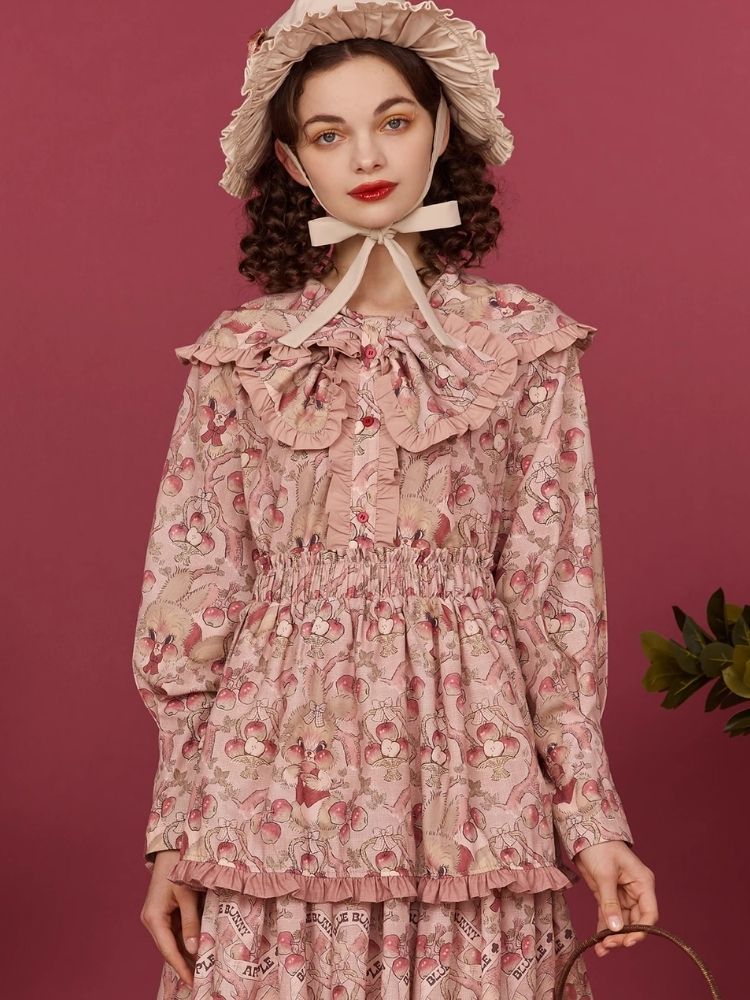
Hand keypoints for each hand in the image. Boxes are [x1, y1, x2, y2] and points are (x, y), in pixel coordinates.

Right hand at [139, 849, 203, 987]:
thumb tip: (194, 949)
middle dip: (183, 963)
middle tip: (201, 979)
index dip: (180, 967)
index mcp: (154, 917)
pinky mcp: (164, 912)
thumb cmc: (179, 868)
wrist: (172, 849)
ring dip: (185, 953)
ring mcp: (157, 916)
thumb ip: (191, 922)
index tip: (192, 982)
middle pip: (169, 948)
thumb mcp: (187, 895)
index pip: (168, 950)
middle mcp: (152, 920)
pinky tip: (197, 948)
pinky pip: (175, 931)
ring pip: (172, 941)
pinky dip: (185, 940)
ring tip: (201, 968)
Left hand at [572, 840, 657, 957]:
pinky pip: (609, 917)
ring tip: (601, 949)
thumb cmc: (600, 847)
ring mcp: (621, 895)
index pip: (649, 913)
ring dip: (612, 936)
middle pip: (635, 921)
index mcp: (642, 883)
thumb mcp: (605, 874)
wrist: (583, 833)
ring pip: (621, 922)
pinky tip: (598, 943)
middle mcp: (635, 891)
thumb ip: (610, 902)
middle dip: (623, 936)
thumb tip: (616, 928)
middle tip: (608, 945)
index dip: (641, 930)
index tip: (627, 941)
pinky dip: (604, 929)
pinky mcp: (607, 896)